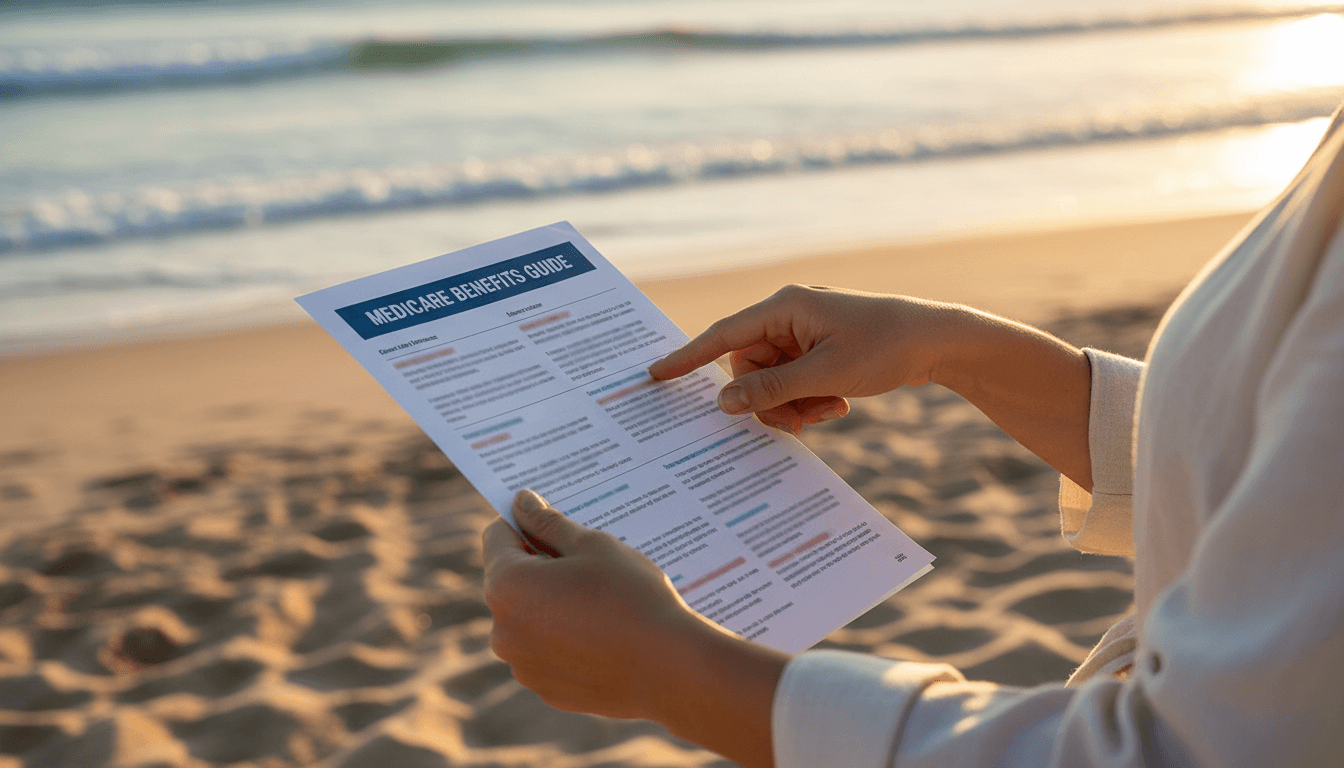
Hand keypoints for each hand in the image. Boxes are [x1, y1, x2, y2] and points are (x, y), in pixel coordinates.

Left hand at [482, 490, 787, 767]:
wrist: (670, 667)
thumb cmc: (632, 596)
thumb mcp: (593, 545)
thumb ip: (549, 523)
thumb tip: (522, 501)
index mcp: (507, 585)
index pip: (496, 537)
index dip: (523, 523)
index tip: (553, 524)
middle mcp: (502, 630)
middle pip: (510, 581)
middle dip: (539, 567)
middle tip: (586, 565)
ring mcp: (523, 665)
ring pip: (528, 619)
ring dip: (550, 605)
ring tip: (599, 602)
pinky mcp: (547, 690)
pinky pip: (546, 652)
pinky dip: (564, 640)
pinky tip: (602, 635)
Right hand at [650, 285, 957, 433]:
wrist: (938, 341)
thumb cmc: (885, 347)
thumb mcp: (825, 376)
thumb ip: (772, 390)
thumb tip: (724, 403)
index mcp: (784, 308)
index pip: (722, 335)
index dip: (686, 358)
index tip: (653, 376)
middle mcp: (788, 315)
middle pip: (749, 368)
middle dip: (768, 400)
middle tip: (800, 421)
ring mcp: (804, 332)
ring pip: (772, 380)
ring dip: (793, 404)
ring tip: (828, 411)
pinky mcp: (819, 348)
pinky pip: (794, 380)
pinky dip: (808, 398)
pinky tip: (837, 405)